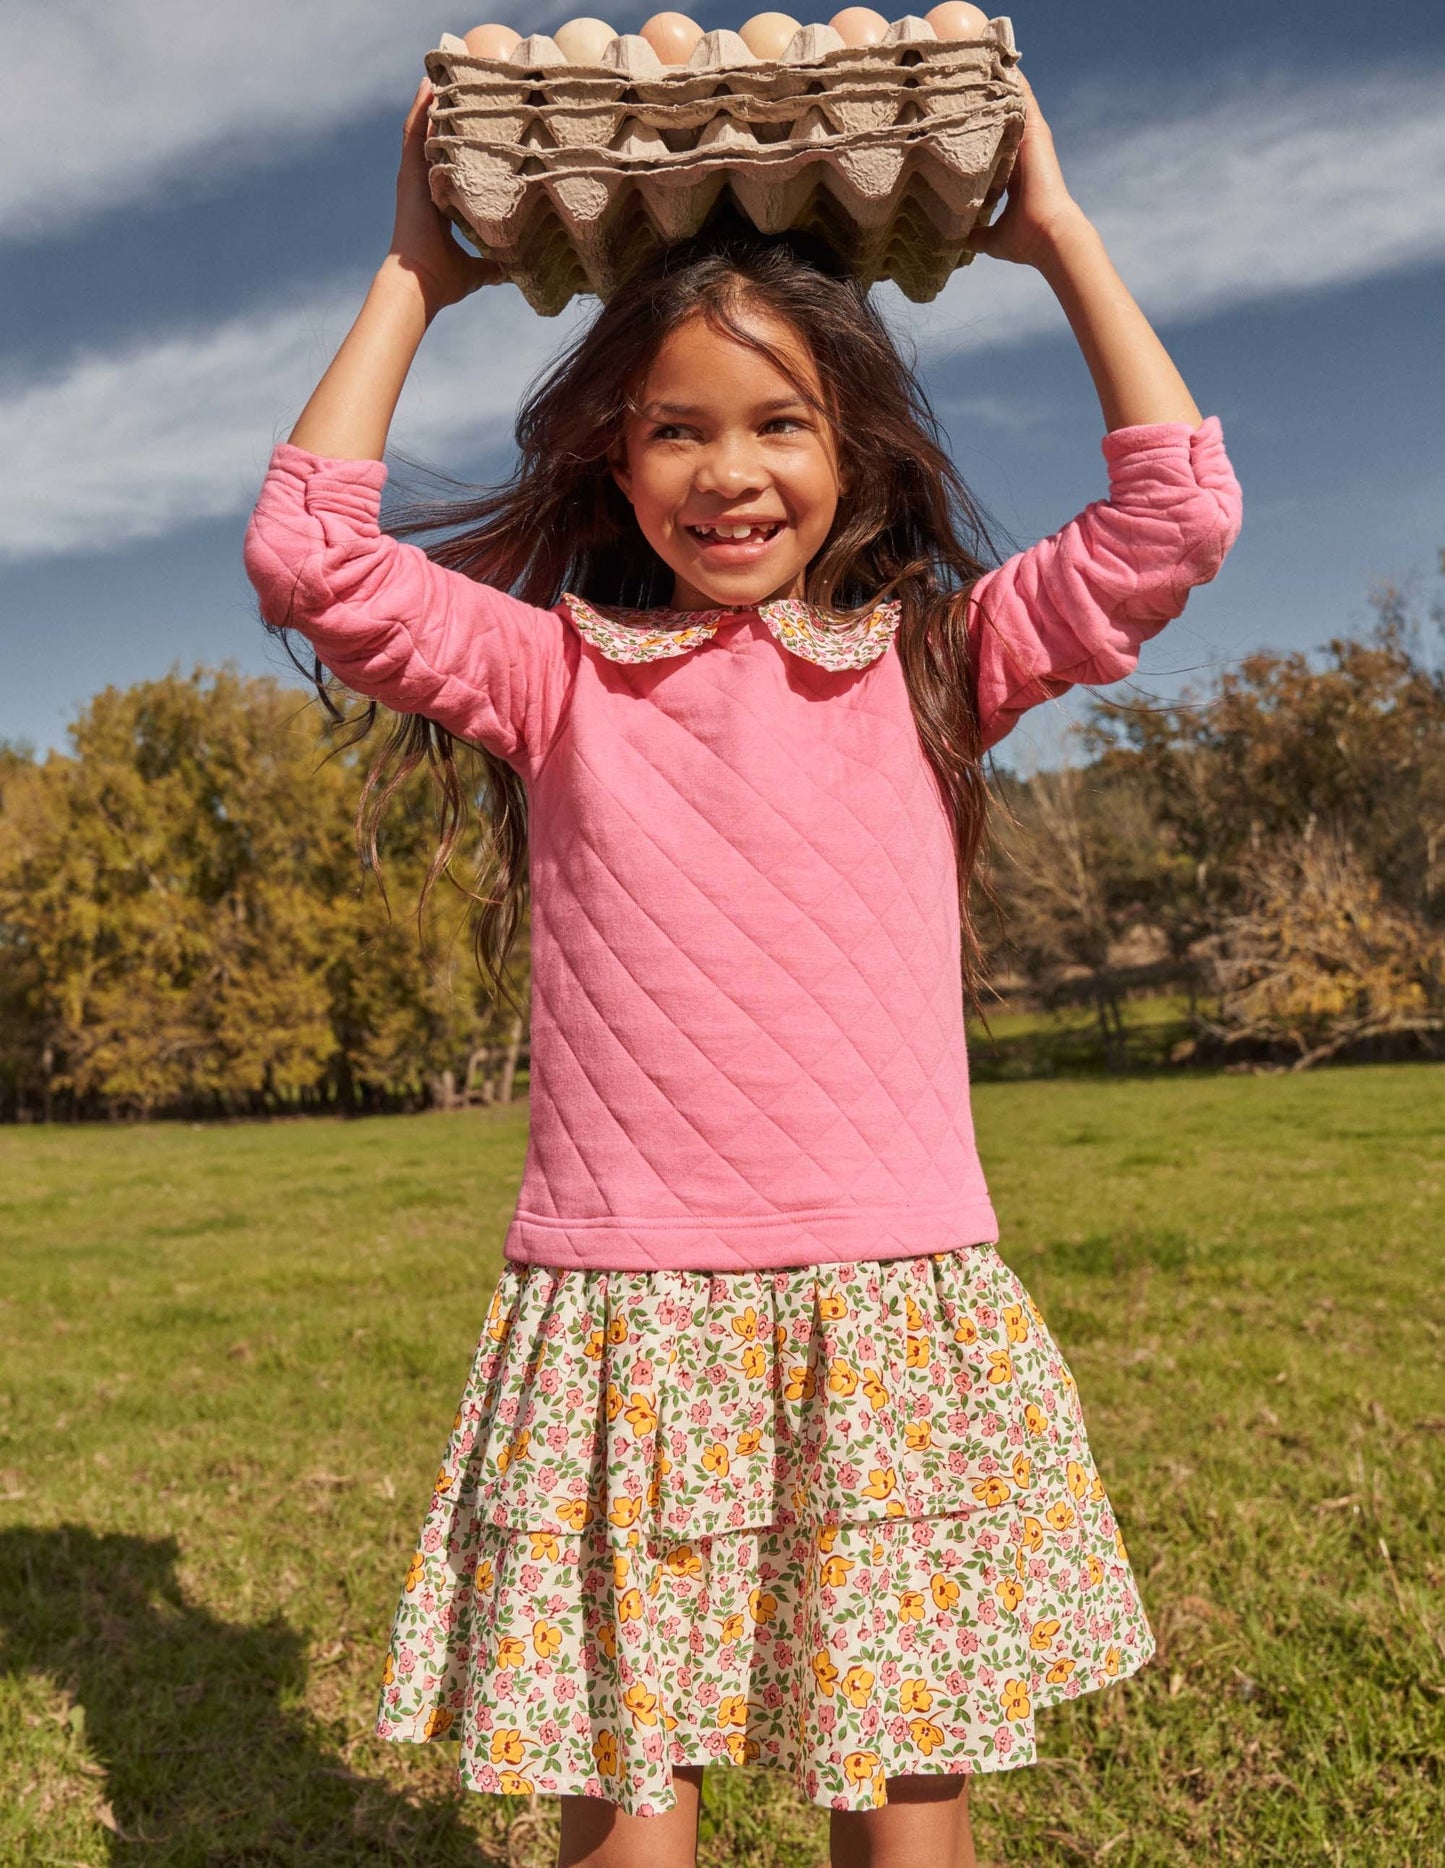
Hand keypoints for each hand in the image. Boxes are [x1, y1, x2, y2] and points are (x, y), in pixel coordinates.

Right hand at [389, 77, 503, 315]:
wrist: (419, 285)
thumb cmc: (443, 282)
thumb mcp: (476, 271)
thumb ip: (494, 267)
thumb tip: (514, 272)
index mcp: (438, 206)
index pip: (451, 167)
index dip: (462, 146)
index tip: (477, 126)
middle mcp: (424, 188)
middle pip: (436, 143)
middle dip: (446, 116)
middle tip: (460, 85)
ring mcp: (414, 179)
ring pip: (424, 132)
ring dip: (432, 103)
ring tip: (444, 72)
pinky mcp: (409, 176)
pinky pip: (414, 134)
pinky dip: (420, 108)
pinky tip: (428, 83)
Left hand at [968, 71, 1088, 269]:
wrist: (1049, 236)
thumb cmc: (1026, 241)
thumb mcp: (994, 238)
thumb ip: (978, 234)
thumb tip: (961, 240)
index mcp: (1016, 176)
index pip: (998, 146)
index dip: (982, 131)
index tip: (963, 118)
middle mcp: (1025, 155)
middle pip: (1006, 120)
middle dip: (990, 101)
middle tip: (968, 80)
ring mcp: (1032, 142)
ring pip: (1015, 105)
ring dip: (1002, 84)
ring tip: (983, 60)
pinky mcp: (1037, 134)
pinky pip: (1025, 100)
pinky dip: (1016, 82)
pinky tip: (1003, 63)